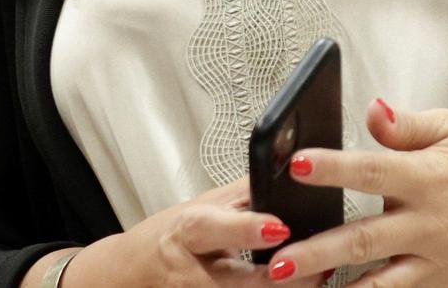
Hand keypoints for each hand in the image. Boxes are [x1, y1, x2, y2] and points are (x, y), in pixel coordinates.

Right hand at [66, 178, 325, 287]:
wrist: (127, 279)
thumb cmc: (163, 242)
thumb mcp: (197, 209)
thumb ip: (238, 197)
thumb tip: (279, 170)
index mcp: (185, 233)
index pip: (211, 228)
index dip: (245, 228)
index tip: (279, 225)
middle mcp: (190, 273)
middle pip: (236, 279)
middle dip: (277, 275)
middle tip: (318, 265)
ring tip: (320, 279)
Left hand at [264, 101, 447, 285]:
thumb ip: (410, 126)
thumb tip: (373, 111)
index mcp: (431, 177)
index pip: (372, 170)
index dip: (333, 169)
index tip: (296, 165)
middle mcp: (432, 223)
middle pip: (365, 239)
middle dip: (318, 251)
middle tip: (278, 258)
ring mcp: (439, 259)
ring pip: (381, 282)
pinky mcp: (446, 282)